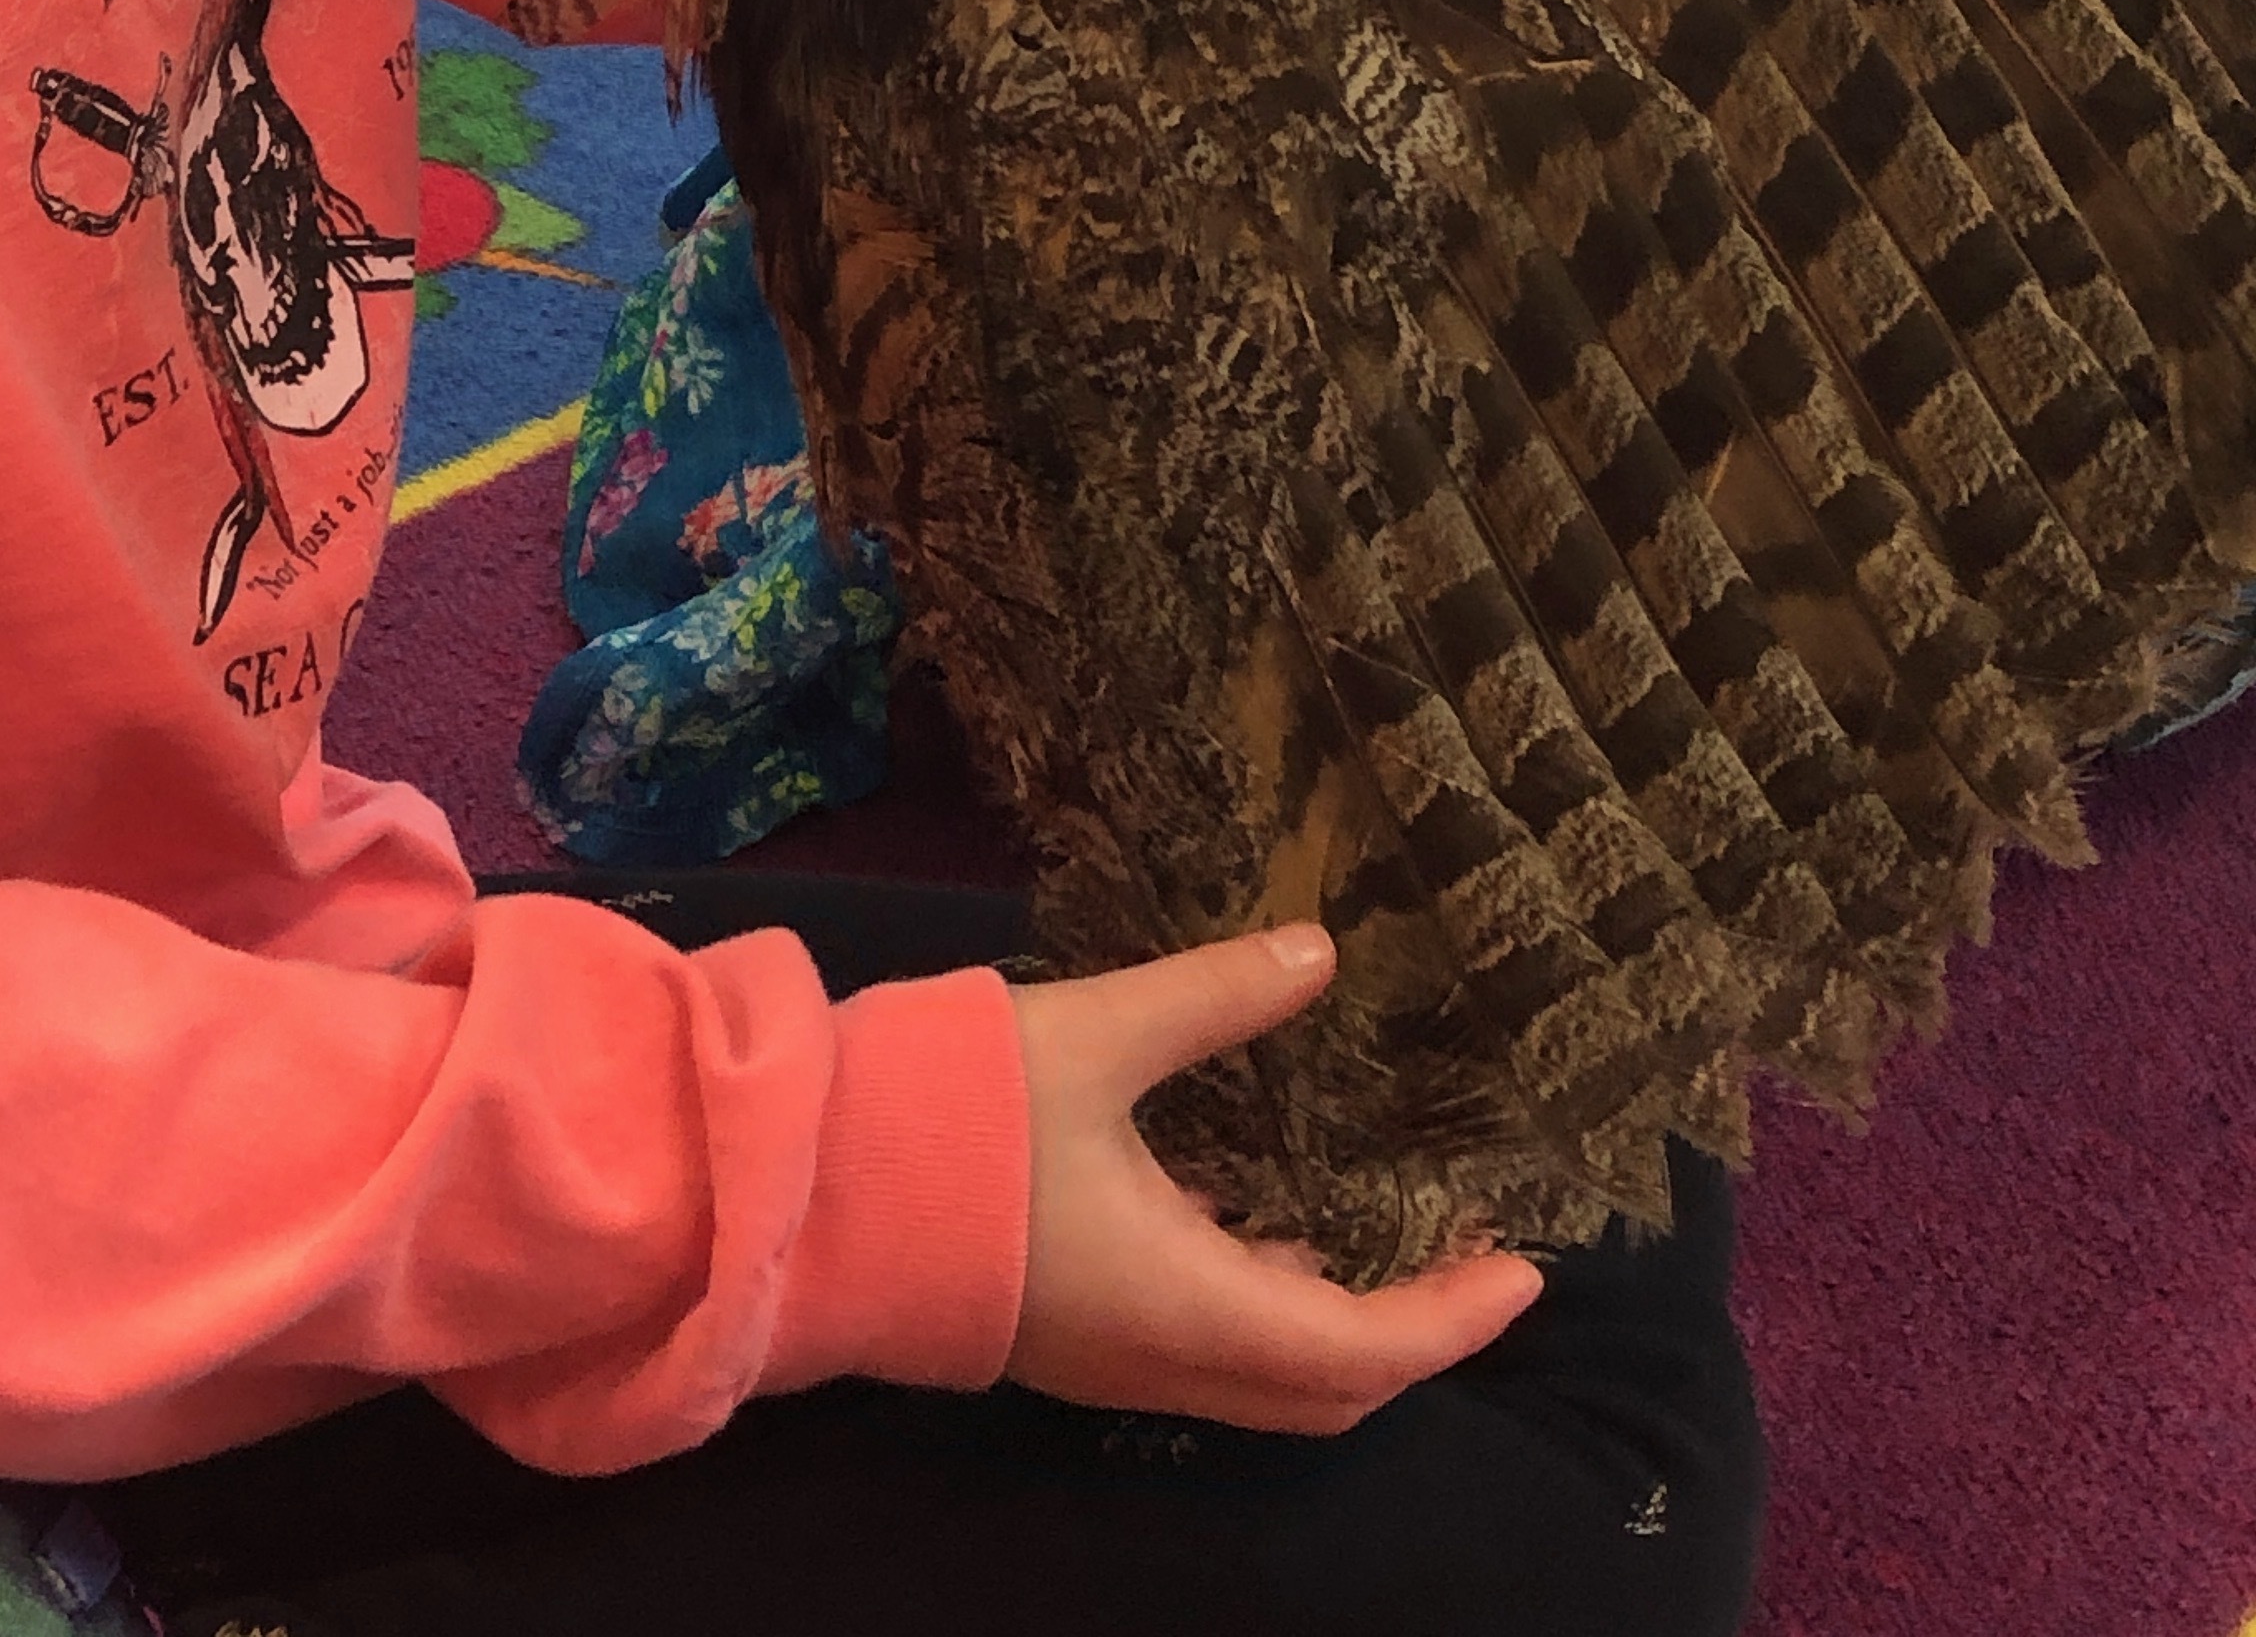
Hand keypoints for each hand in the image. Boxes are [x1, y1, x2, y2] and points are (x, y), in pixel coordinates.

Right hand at [1007, 925, 1543, 1432]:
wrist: (816, 1191)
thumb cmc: (961, 1118)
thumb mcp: (1096, 1035)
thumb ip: (1213, 998)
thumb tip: (1320, 950)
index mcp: (1189, 1302)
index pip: (1363, 1350)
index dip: (1455, 1319)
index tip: (1526, 1270)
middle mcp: (1164, 1358)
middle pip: (1327, 1391)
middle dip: (1414, 1336)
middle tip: (1470, 1258)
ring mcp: (1115, 1360)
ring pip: (1266, 1380)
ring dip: (1340, 1326)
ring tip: (1382, 1229)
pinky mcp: (1077, 1338)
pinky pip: (1210, 1350)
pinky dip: (1269, 1308)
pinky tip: (1265, 1219)